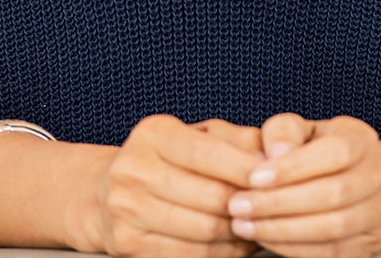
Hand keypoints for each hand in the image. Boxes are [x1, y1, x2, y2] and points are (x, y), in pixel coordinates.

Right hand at [75, 113, 274, 257]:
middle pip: (209, 198)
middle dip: (247, 206)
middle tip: (272, 208)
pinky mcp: (128, 244)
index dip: (243, 168)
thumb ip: (234, 139)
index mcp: (152, 134)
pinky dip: (221, 254)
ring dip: (239, 234)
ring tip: (259, 228)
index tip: (271, 177)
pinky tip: (235, 245)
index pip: (206, 153)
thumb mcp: (194, 135)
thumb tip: (271, 154)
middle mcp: (134, 169)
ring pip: (203, 231)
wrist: (107, 193)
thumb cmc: (166, 160)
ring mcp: (127, 210)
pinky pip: (189, 256)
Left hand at [223, 113, 380, 257]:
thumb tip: (274, 153)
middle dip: (279, 203)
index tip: (252, 177)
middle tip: (237, 205)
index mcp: (363, 138)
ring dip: (282, 229)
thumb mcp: (300, 129)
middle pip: (334, 195)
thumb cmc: (313, 149)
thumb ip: (284, 131)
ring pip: (333, 229)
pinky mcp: (370, 245)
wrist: (351, 180)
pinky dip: (293, 249)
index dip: (293, 167)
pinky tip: (264, 238)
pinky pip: (331, 254)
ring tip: (243, 224)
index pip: (335, 153)